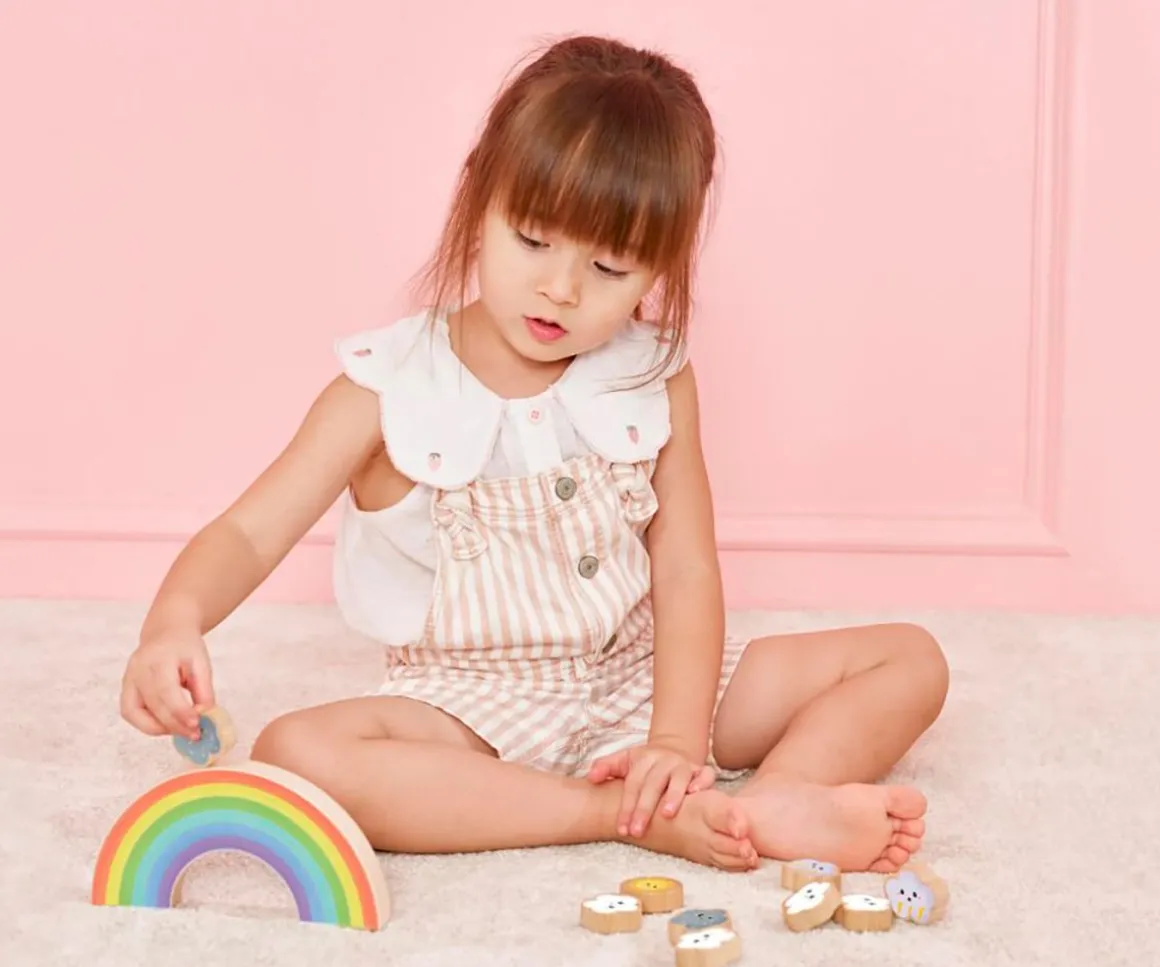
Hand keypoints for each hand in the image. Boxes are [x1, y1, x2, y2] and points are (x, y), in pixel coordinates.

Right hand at [120, 628, 214, 740]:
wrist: (166, 633)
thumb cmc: (186, 648)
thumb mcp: (202, 664)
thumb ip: (204, 690)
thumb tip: (205, 716)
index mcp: (159, 658)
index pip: (166, 690)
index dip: (180, 711)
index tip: (196, 725)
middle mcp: (138, 669)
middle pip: (152, 703)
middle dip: (174, 724)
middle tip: (194, 734)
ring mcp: (127, 679)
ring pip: (133, 713)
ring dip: (157, 728)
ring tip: (180, 730)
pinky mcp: (124, 688)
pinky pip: (129, 713)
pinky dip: (146, 724)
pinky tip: (165, 725)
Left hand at [587, 741, 716, 837]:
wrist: (672, 749)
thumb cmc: (645, 764)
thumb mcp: (624, 761)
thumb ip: (605, 767)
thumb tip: (591, 777)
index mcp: (643, 759)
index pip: (633, 784)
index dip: (626, 806)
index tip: (622, 828)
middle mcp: (664, 761)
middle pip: (653, 784)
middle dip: (644, 808)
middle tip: (637, 831)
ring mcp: (683, 765)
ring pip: (679, 778)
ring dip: (674, 795)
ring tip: (667, 814)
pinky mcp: (700, 769)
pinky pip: (705, 774)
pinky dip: (702, 783)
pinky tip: (695, 795)